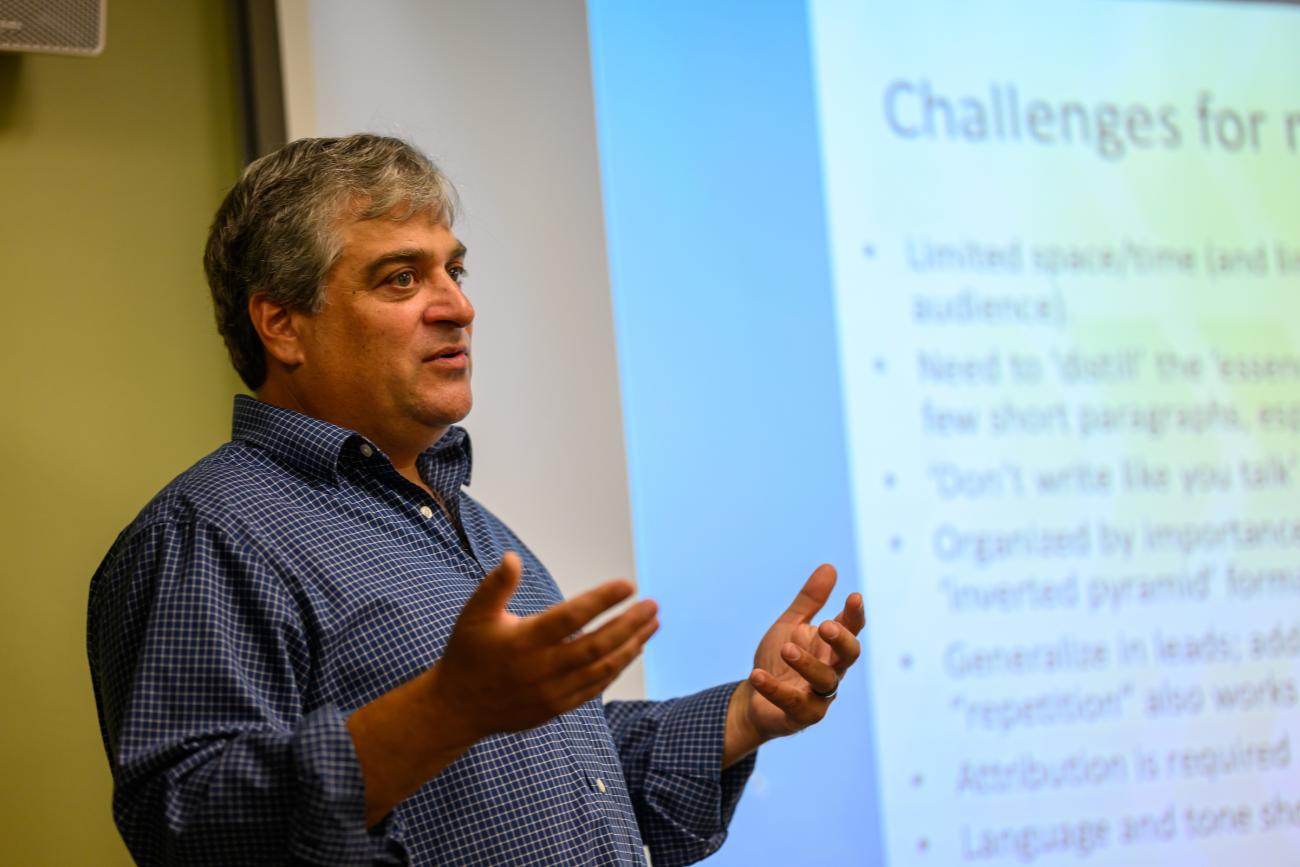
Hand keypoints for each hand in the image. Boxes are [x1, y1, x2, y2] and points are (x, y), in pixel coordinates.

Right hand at [350, 552, 657, 825]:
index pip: (572, 616)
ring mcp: (552, 691)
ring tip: (652, 624)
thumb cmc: (468, 653)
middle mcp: (542, 668)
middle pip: (597, 645)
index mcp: (524, 640)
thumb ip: (496, 586)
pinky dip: (616, 668)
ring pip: (602, 668)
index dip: (602, 600)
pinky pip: (595, 687)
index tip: (628, 584)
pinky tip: (632, 650)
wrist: (457, 708)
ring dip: (631, 645)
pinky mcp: (557, 707)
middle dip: (629, 624)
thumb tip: (512, 558)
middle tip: (652, 605)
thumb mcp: (474, 614)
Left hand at [724, 564, 863, 764]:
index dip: (855, 614)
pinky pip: (792, 703)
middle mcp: (832, 670)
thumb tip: (830, 566)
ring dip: (807, 664)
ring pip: (825, 681)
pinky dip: (774, 689)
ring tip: (786, 649)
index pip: (852, 629)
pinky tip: (757, 674)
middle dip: (841, 640)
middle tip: (825, 625)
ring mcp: (819, 696)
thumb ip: (809, 600)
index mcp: (831, 647)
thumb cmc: (780, 660)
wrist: (755, 697)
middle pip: (849, 656)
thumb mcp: (791, 625)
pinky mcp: (801, 716)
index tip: (853, 596)